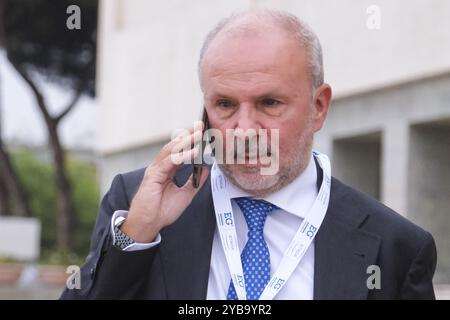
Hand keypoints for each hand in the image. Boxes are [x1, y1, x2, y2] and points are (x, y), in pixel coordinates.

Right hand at [121, 122, 208, 242]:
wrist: (148, 224)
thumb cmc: (162, 211)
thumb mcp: (185, 195)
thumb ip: (195, 182)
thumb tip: (205, 169)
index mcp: (167, 170)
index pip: (179, 151)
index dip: (190, 141)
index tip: (202, 133)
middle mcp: (160, 167)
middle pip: (174, 146)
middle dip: (187, 135)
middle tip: (200, 126)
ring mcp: (155, 170)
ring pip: (171, 150)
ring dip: (185, 141)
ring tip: (198, 134)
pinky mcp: (153, 176)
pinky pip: (169, 162)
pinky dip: (182, 156)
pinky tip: (192, 152)